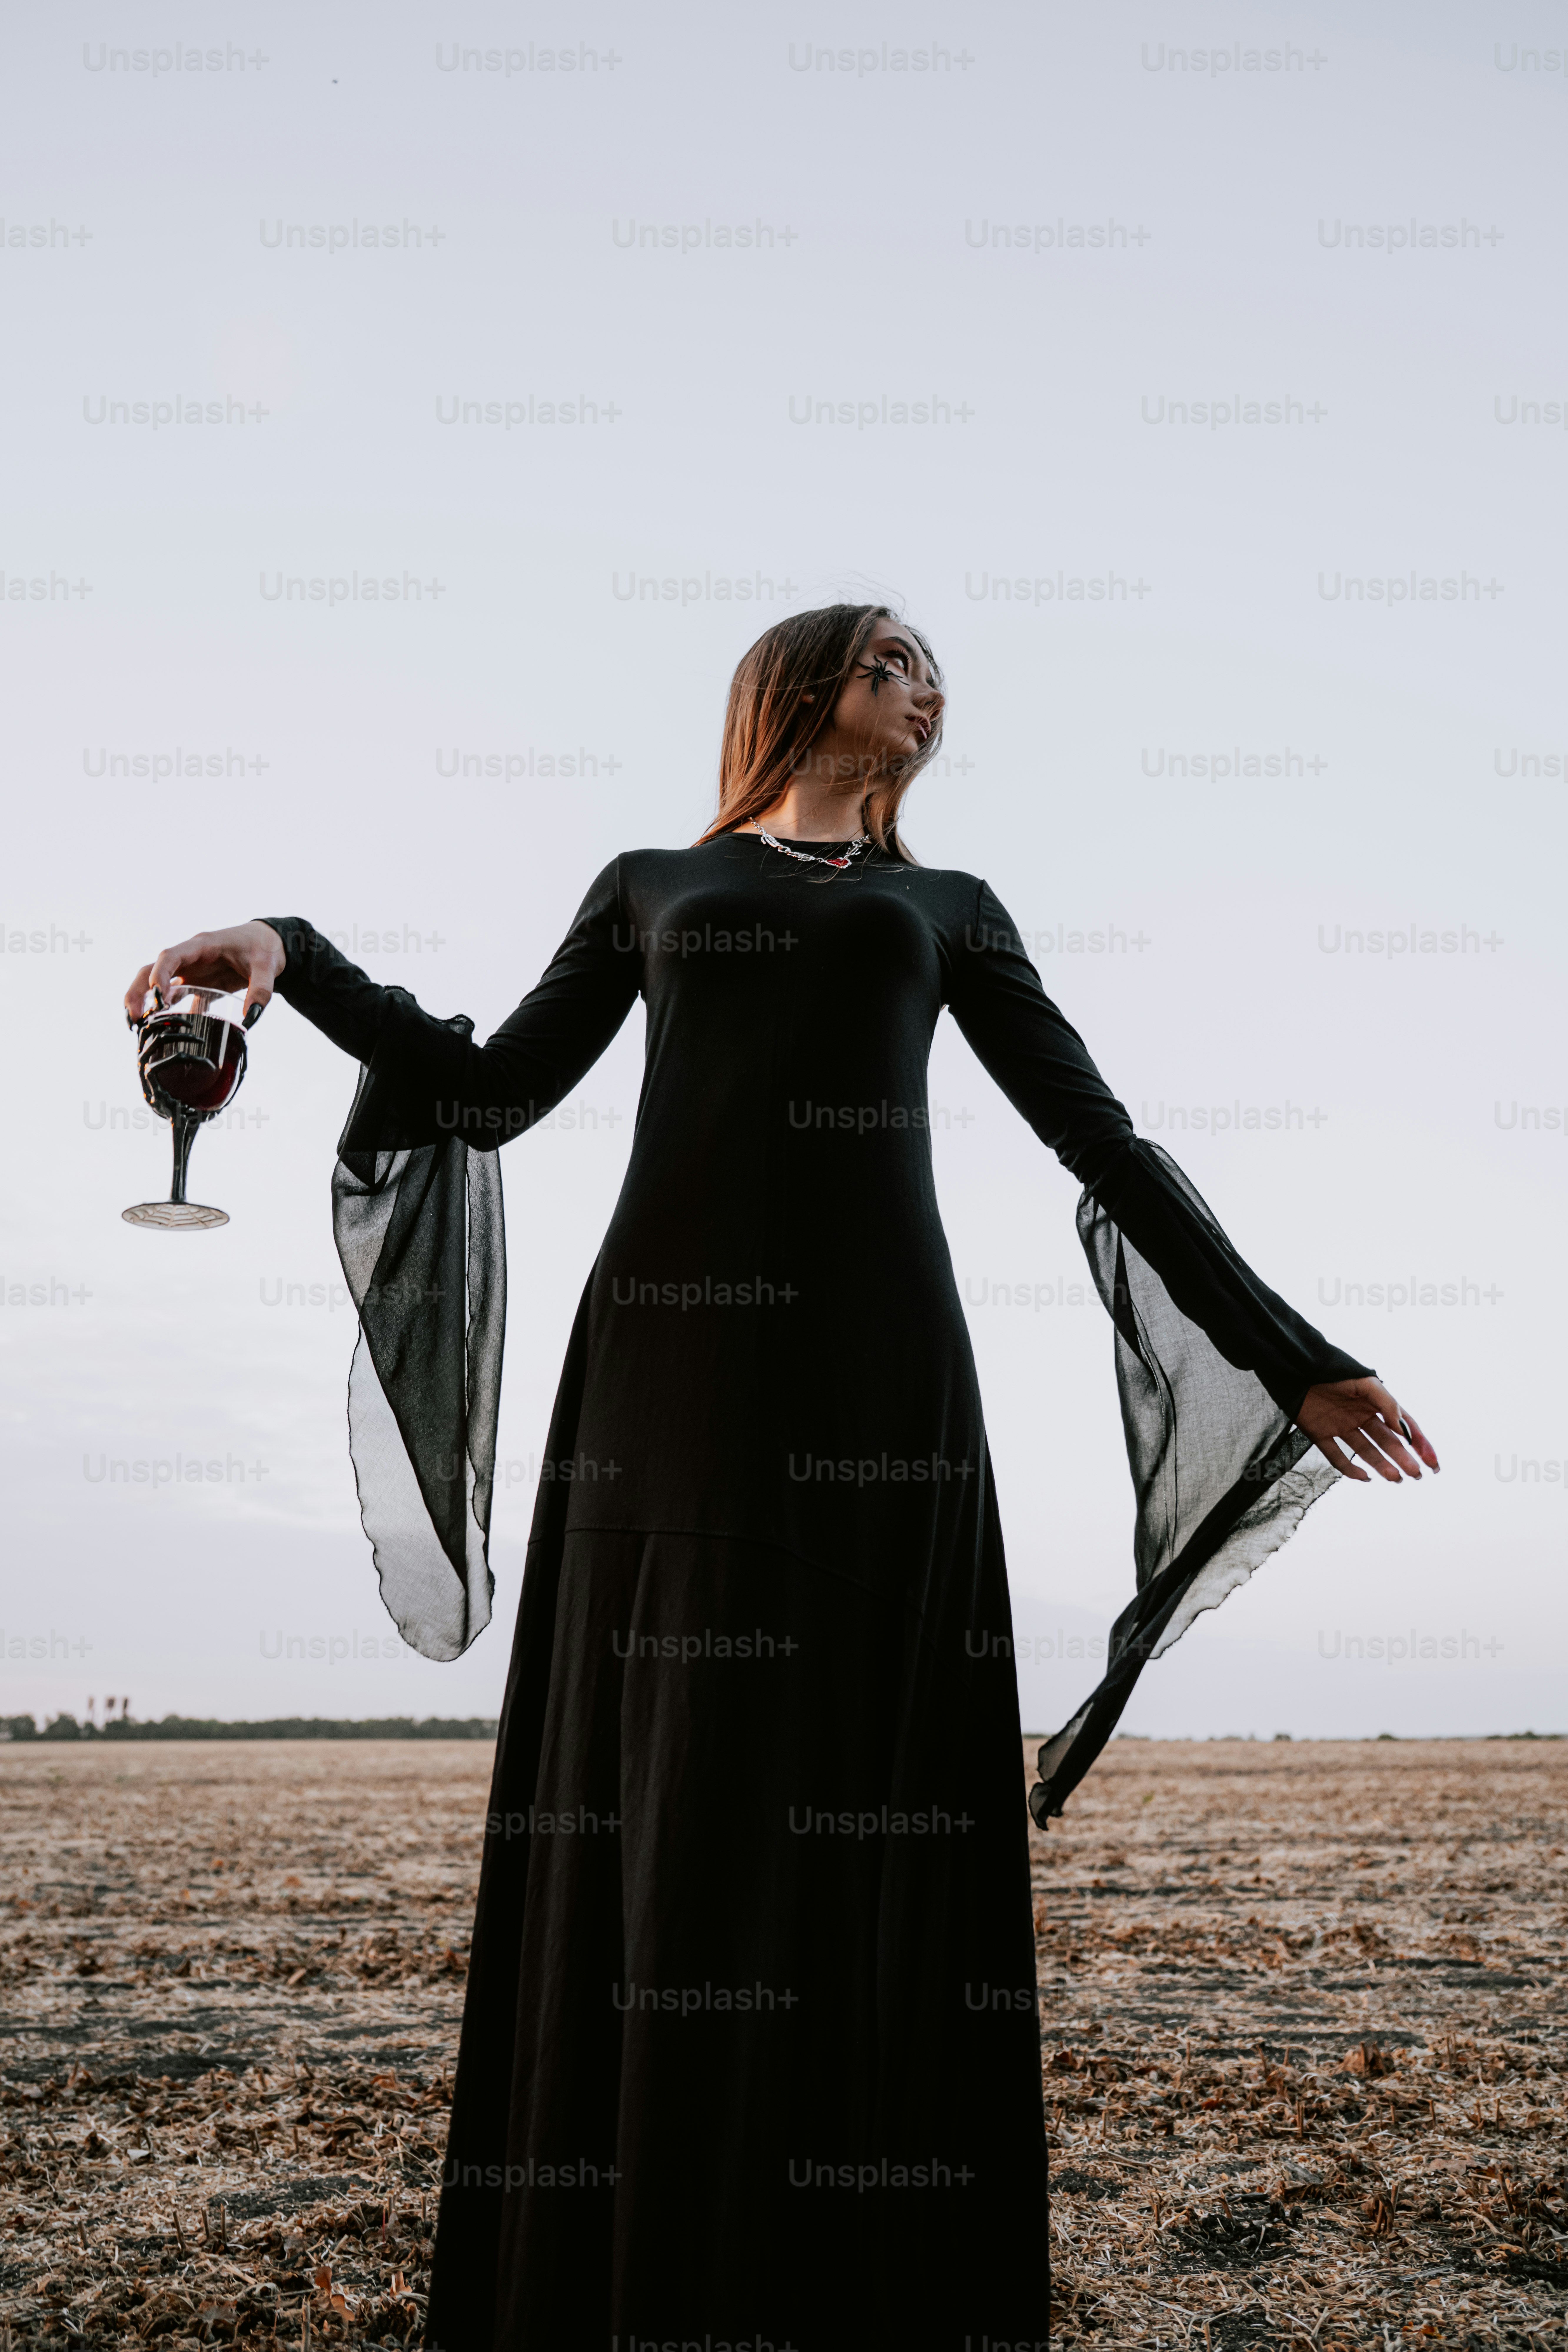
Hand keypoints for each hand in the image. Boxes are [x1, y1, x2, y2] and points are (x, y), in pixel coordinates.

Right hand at [124, 922, 286, 1027]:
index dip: (159, 974)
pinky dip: (165, 1011)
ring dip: (144, 1001)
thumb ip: (261, 989)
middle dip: (138, 991)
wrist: (268, 944)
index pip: (171, 956)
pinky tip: (161, 1030)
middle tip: (134, 1017)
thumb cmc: (264, 949)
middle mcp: (190, 957)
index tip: (157, 996)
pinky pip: (175, 996)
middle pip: (152, 969)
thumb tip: (250, 1018)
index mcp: (202, 945)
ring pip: (157, 983)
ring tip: (137, 1026)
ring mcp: (190, 970)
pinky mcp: (196, 983)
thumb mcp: (267, 966)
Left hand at [1296, 1377, 1438, 1482]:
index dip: (1420, 1444)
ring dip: (1382, 1465)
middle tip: (1416, 1474)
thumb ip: (1386, 1403)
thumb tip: (1404, 1430)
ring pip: (1366, 1451)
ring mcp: (1341, 1426)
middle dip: (1403, 1458)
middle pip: (1387, 1441)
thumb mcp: (1365, 1383)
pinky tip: (1364, 1477)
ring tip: (1396, 1478)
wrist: (1295, 1368)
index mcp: (1374, 1403)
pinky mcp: (1320, 1434)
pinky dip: (1350, 1468)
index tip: (1432, 1462)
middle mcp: (1360, 1416)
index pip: (1403, 1427)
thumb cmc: (1333, 1371)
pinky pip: (1336, 1456)